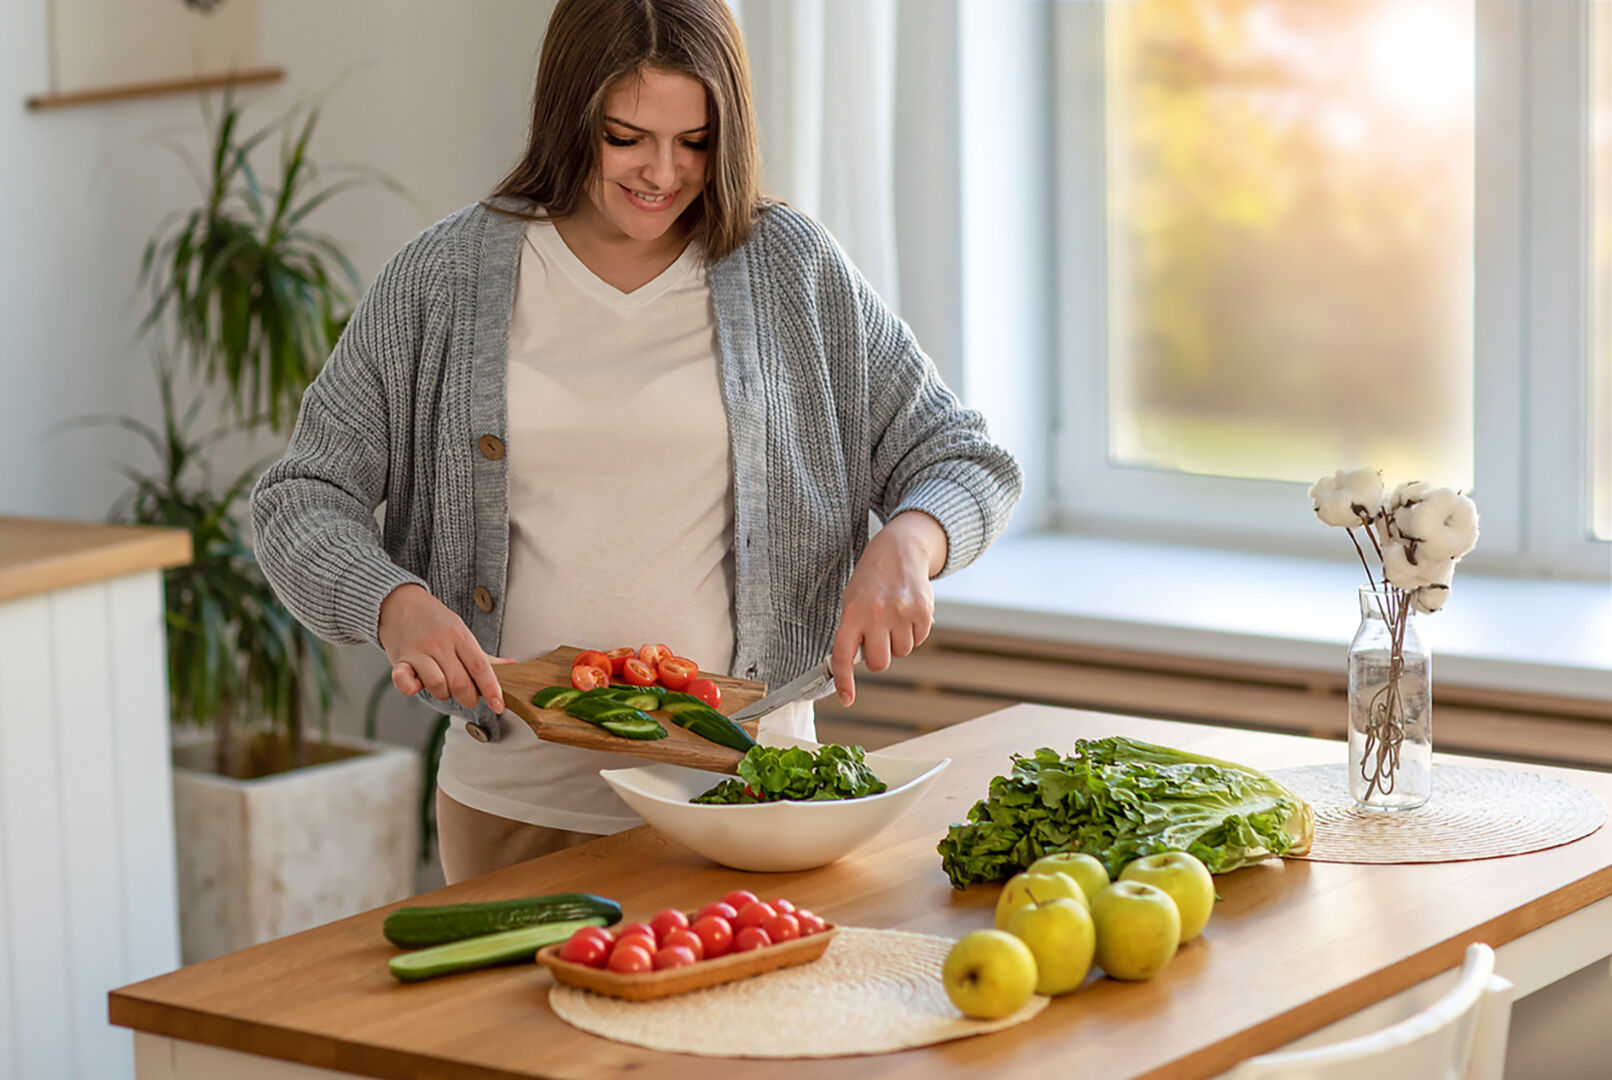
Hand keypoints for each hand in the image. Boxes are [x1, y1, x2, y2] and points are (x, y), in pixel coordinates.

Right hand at [377, 584, 511, 712]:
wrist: (399, 602)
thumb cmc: (434, 621)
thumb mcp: (461, 631)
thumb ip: (483, 655)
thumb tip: (511, 665)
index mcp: (460, 635)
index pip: (481, 667)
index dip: (492, 690)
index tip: (499, 706)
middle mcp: (440, 643)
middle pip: (461, 682)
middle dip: (469, 698)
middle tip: (469, 696)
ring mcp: (419, 651)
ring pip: (437, 685)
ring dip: (443, 694)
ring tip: (443, 686)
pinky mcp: (400, 660)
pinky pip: (405, 682)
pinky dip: (412, 688)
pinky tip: (417, 683)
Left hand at [830, 511, 947, 705]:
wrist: (899, 549)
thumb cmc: (872, 579)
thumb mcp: (852, 600)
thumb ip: (853, 631)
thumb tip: (856, 664)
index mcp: (852, 613)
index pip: (843, 655)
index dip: (844, 681)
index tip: (847, 699)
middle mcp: (876, 614)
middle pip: (879, 663)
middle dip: (880, 657)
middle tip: (879, 638)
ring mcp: (901, 613)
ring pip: (902, 652)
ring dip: (898, 641)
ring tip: (894, 616)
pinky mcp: (923, 612)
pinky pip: (919, 640)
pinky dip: (914, 632)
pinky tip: (907, 613)